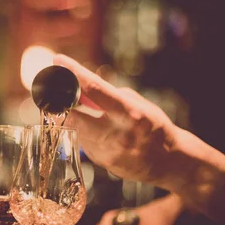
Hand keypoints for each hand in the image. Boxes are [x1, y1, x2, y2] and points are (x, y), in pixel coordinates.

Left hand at [53, 54, 178, 184]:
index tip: (59, 61)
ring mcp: (108, 151)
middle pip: (74, 116)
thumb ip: (111, 96)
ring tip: (78, 110)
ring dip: (71, 117)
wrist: (169, 163)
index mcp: (132, 114)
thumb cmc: (155, 128)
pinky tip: (93, 130)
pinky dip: (82, 132)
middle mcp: (119, 134)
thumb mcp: (139, 106)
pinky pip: (82, 142)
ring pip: (75, 129)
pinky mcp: (101, 163)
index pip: (96, 89)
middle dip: (61, 102)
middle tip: (54, 91)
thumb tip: (82, 84)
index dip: (74, 74)